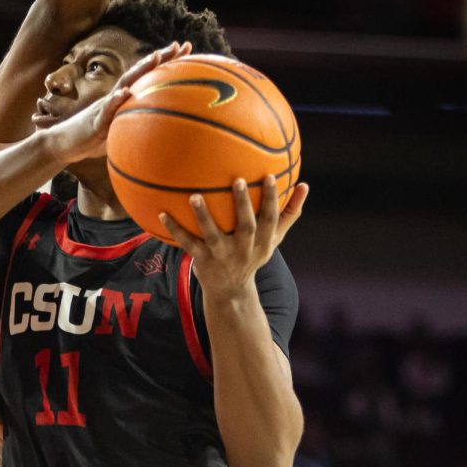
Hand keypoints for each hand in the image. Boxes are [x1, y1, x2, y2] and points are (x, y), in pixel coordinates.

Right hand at [44, 42, 191, 163]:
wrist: (63, 144)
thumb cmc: (90, 140)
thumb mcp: (117, 133)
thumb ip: (134, 130)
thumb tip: (158, 138)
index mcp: (123, 100)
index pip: (148, 78)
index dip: (167, 63)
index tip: (187, 50)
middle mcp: (116, 97)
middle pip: (140, 72)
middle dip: (160, 58)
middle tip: (181, 45)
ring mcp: (105, 106)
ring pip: (125, 83)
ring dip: (140, 70)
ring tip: (156, 57)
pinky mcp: (95, 120)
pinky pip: (106, 109)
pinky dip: (115, 100)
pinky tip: (125, 92)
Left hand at [159, 176, 308, 300]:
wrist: (231, 290)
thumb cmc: (253, 254)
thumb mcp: (274, 238)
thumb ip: (288, 213)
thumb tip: (305, 185)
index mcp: (263, 242)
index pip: (270, 219)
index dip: (271, 199)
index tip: (269, 176)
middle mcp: (244, 249)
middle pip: (246, 227)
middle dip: (242, 205)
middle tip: (238, 180)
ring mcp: (222, 256)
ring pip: (213, 235)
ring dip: (203, 216)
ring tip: (194, 196)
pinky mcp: (202, 261)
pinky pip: (187, 243)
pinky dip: (175, 229)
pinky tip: (162, 213)